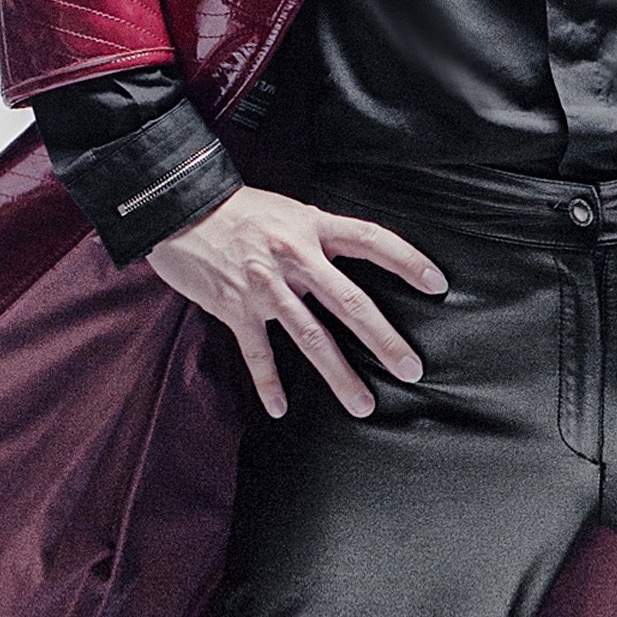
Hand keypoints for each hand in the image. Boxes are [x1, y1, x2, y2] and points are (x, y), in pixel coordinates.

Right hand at [147, 188, 446, 419]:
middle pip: (349, 301)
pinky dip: (269, 383)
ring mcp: (265, 286)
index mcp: (312, 227)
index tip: (438, 284)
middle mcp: (294, 256)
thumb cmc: (237, 210)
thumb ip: (319, 239)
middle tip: (410, 368)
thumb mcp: (287, 212)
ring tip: (363, 404)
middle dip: (382, 338)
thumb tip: (352, 263)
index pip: (371, 240)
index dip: (407, 260)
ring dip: (339, 374)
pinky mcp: (234, 307)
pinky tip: (280, 409)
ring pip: (310, 336)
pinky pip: (257, 353)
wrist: (178, 207)